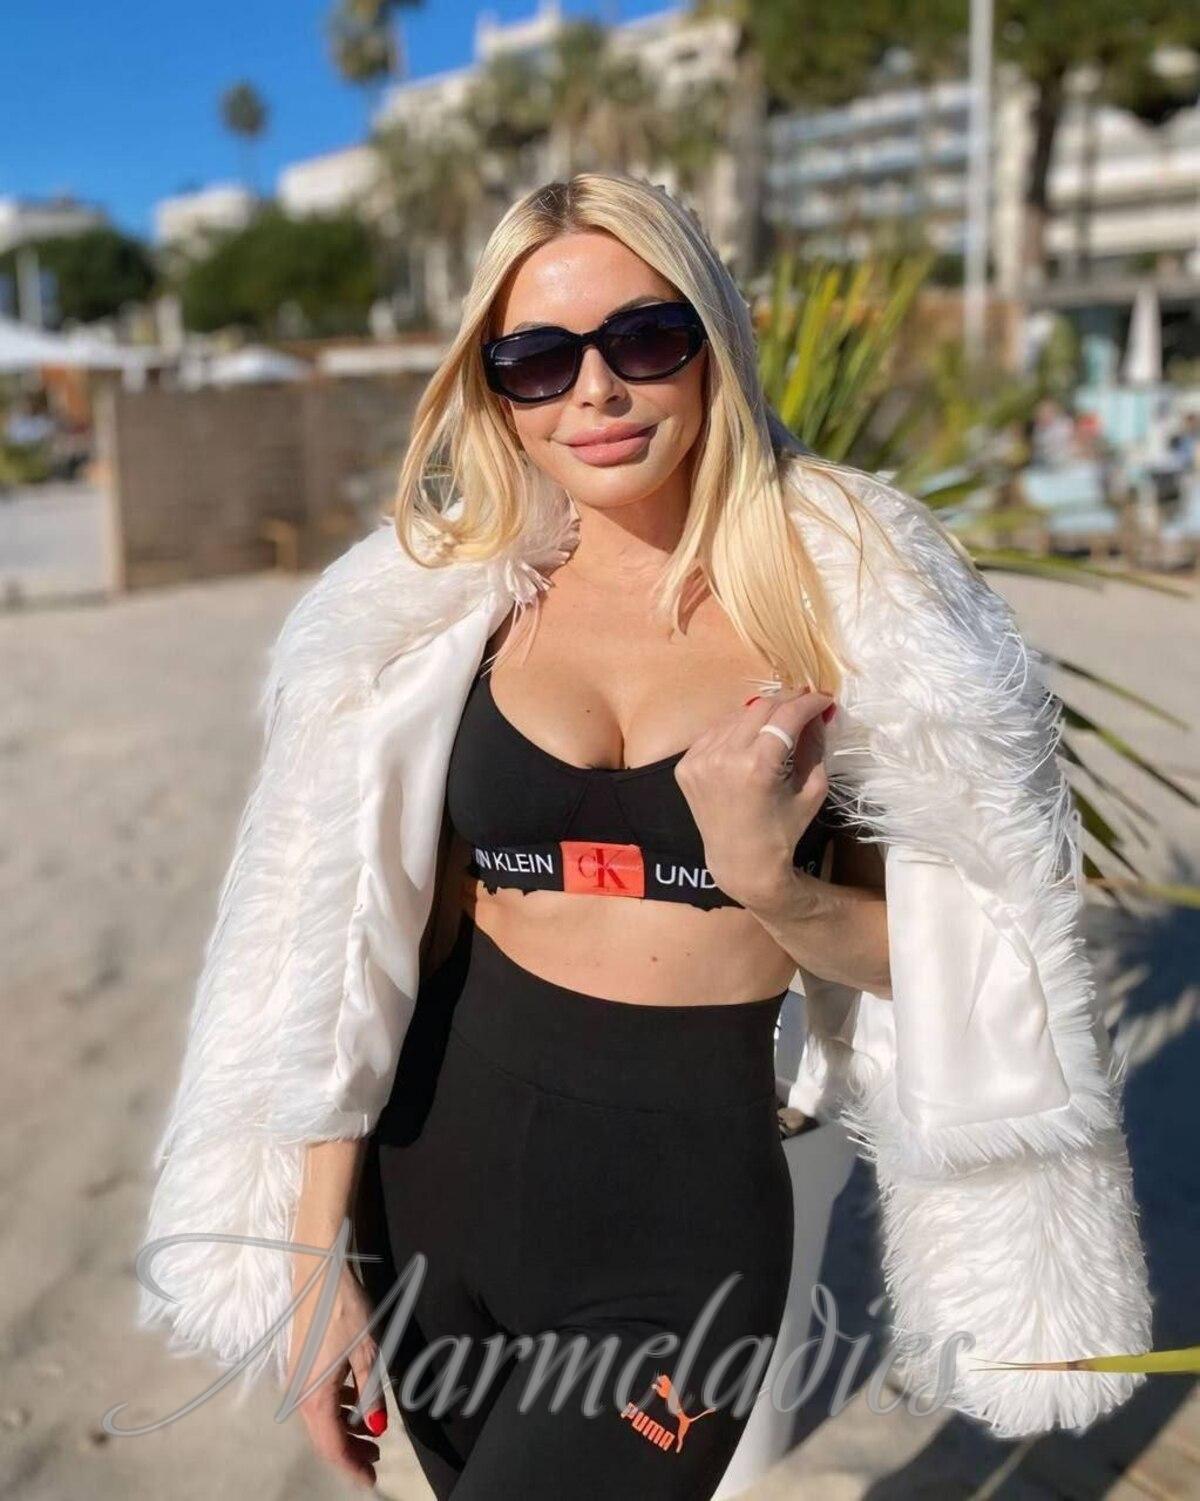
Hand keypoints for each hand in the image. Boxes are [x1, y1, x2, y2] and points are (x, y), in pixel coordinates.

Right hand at [286, 1262, 386, 1491]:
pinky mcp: (300, 1360)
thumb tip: (375, 1429)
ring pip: (319, 1417)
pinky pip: (317, 1397)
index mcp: (316, 1395)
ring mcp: (297, 1375)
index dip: (351, 1467)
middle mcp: (301, 1392)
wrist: (319, 1268)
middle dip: (349, 1452)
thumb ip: (371, 1393)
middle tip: (376, 1459)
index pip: (332, 1446)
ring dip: (343, 1429)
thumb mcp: (368, 1352)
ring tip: (371, 1434)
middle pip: (323, 1436)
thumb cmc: (345, 1308)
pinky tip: (354, 1398)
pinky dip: (336, 1407)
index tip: (371, 1481)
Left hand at [674, 688, 833, 908]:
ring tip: (779, 718)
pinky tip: (750, 737)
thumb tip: (817, 713)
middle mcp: (724, 757)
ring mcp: (700, 760)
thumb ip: (815, 746)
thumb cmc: (783, 831)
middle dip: (787, 701)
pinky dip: (736, 729)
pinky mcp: (686, 765)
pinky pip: (715, 732)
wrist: (740, 862)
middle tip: (804, 702)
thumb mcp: (811, 790)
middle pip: (761, 708)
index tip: (823, 698)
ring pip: (736, 716)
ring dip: (761, 713)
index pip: (787, 716)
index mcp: (757, 767)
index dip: (808, 702)